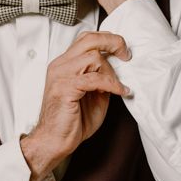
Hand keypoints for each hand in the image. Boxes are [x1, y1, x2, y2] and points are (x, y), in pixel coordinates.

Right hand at [21, 31, 130, 179]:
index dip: (107, 40)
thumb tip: (120, 68)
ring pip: (93, 57)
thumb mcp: (93, 94)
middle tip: (126, 55)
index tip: (122, 51)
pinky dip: (112, 84)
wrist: (54, 141)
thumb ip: (102, 78)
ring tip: (117, 87)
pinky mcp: (65, 88)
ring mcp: (61, 75)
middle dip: (113, 42)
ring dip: (111, 72)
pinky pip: (94, 79)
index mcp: (65, 63)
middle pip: (89, 39)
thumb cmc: (73, 120)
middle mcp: (60, 65)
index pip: (86, 38)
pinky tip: (120, 92)